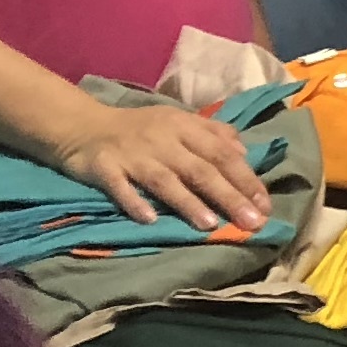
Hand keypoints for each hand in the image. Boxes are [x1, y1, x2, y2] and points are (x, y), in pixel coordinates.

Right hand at [49, 100, 270, 234]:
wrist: (82, 124)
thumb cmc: (139, 129)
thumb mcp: (178, 122)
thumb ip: (213, 135)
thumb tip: (245, 153)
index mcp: (183, 126)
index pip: (221, 152)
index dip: (244, 178)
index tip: (265, 204)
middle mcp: (161, 139)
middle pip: (200, 168)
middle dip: (228, 196)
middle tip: (251, 221)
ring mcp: (132, 153)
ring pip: (164, 179)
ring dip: (187, 202)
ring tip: (209, 225)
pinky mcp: (103, 167)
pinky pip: (119, 187)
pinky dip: (134, 202)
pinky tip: (149, 220)